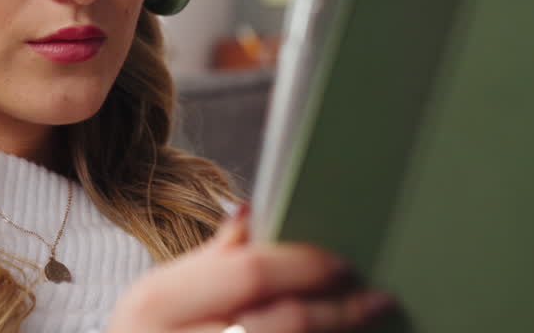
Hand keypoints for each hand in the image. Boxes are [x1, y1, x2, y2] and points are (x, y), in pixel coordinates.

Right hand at [106, 208, 393, 331]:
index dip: (305, 265)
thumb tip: (255, 213)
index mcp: (157, 302)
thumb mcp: (161, 298)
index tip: (342, 262)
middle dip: (339, 310)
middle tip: (377, 299)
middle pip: (283, 322)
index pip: (250, 272)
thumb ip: (212, 260)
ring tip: (366, 324)